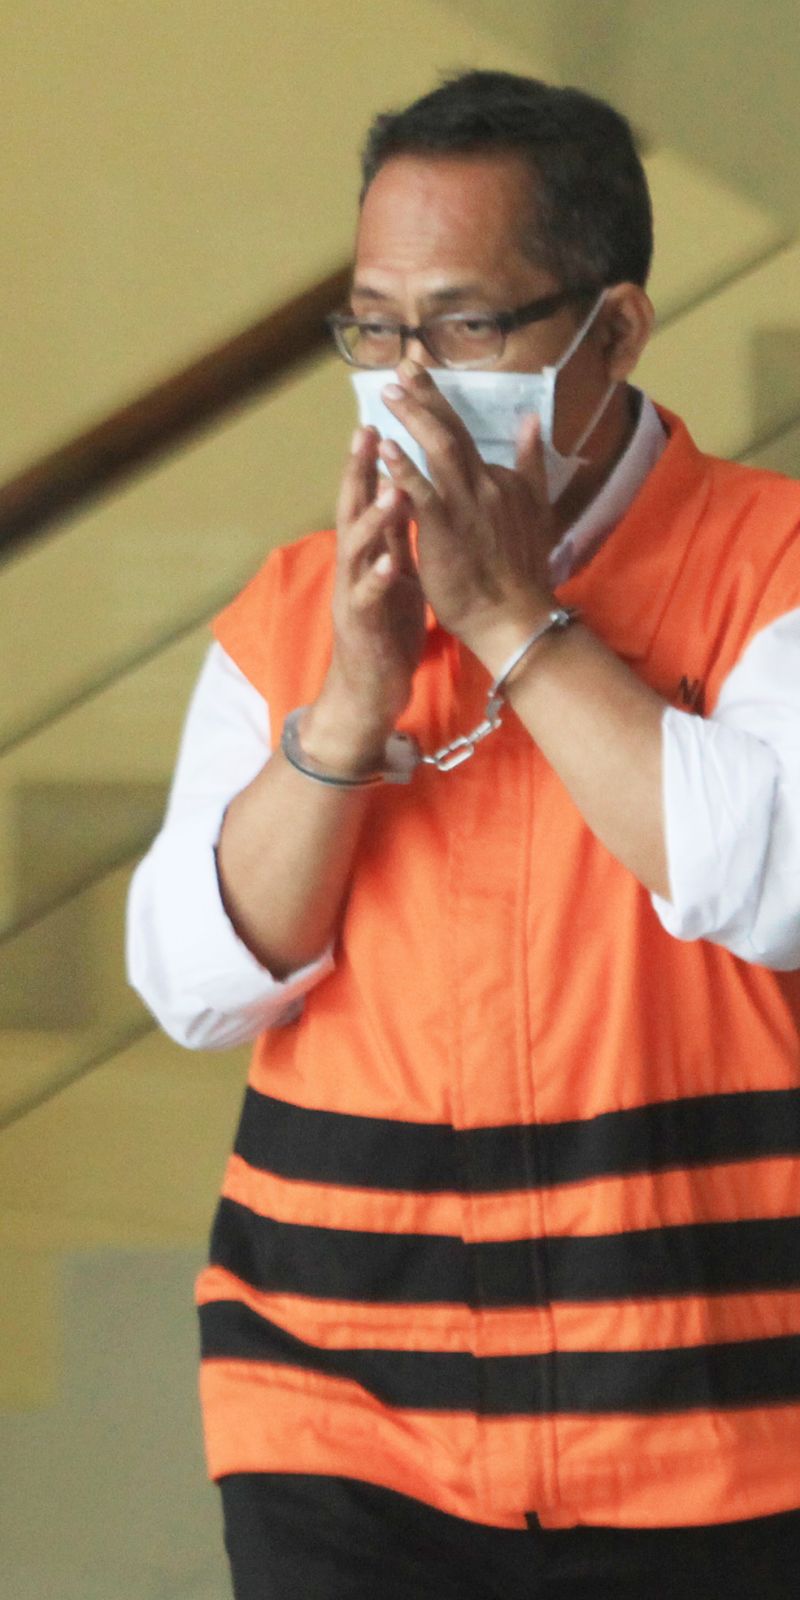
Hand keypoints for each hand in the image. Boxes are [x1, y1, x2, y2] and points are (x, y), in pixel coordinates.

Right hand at [305, 426, 425, 770]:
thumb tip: (404, 492)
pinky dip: (378, 577)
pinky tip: (391, 561)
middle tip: (367, 432)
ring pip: (356, 547)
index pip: (366, 495)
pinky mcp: (362, 624)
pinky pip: (369, 597)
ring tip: (390, 488)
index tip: (380, 418)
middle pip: (351, 508)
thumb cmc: (385, 631)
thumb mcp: (395, 574)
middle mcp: (354, 566)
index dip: (371, 459)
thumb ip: (395, 537)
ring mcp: (354, 593)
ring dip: (372, 516)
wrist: (369, 690)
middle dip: (358, 471)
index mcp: (368, 552)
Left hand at [378, 361, 555, 666]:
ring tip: (390, 394)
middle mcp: (486, 485)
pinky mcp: (447, 531)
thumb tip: (533, 420)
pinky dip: (404, 469)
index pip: (465, 434)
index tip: (419, 376)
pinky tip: (386, 448)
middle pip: (453, 431)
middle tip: (401, 367)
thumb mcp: (536, 511)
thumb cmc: (520, 572)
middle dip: (426, 396)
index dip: (439, 403)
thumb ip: (530, 465)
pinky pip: (423, 493)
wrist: (516, 617)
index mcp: (500, 481)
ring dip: (415, 419)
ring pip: (441, 451)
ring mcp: (467, 507)